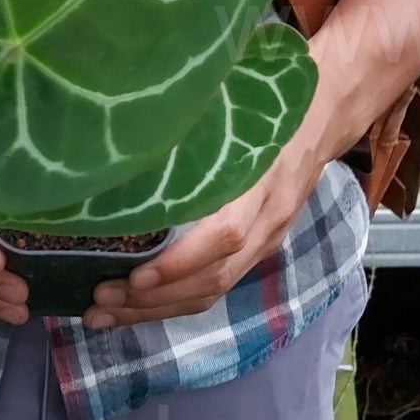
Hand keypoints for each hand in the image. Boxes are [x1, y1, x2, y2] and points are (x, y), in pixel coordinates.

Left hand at [83, 131, 319, 329]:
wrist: (319, 119)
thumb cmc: (263, 107)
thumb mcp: (234, 109)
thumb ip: (193, 129)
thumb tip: (129, 136)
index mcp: (261, 181)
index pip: (225, 235)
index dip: (182, 262)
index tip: (136, 276)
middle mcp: (266, 219)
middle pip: (213, 278)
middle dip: (154, 298)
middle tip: (101, 301)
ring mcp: (264, 240)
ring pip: (211, 291)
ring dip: (155, 309)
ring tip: (104, 313)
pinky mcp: (256, 251)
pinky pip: (214, 287)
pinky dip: (171, 302)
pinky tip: (133, 306)